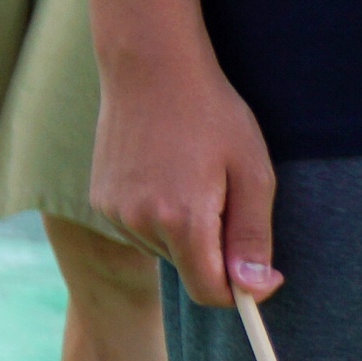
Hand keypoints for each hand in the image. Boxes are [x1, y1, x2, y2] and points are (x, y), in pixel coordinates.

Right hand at [94, 42, 281, 309]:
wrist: (149, 68)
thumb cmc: (211, 114)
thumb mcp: (252, 173)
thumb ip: (253, 237)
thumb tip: (254, 289)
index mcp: (183, 219)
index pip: (210, 291)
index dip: (241, 290)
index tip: (262, 271)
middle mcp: (140, 222)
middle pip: (189, 270)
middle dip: (214, 251)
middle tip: (226, 198)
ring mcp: (114, 212)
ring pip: (164, 251)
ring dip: (186, 234)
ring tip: (192, 180)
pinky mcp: (99, 200)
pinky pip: (140, 230)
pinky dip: (159, 218)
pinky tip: (165, 176)